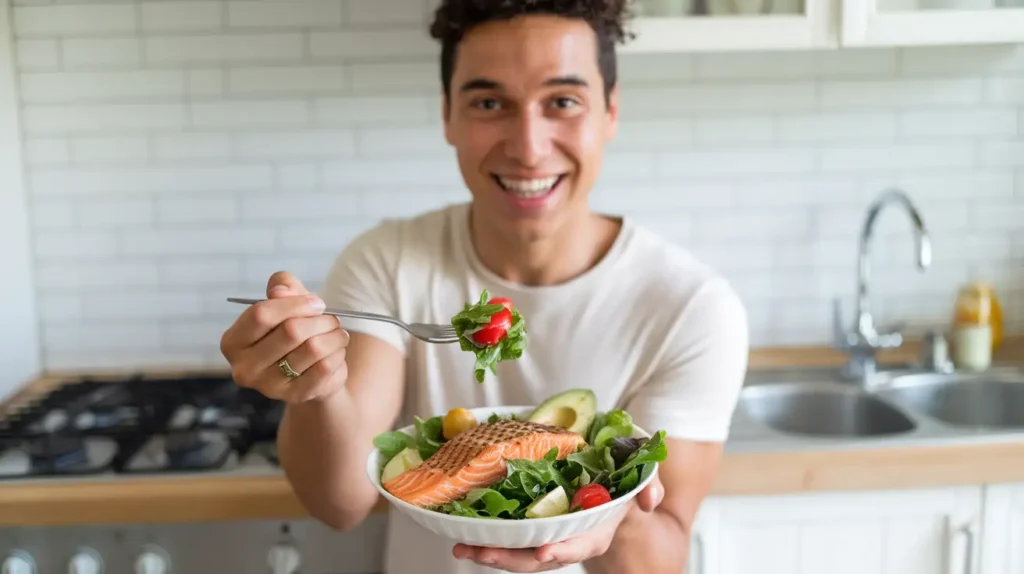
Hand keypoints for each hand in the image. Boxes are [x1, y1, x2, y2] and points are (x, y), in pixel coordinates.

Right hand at [220, 271, 349, 403]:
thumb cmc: (292, 330)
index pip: (261, 315)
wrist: (309, 371)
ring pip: (313, 348)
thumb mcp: (286, 300)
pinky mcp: (295, 397)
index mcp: (233, 342)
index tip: (316, 302)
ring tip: (337, 333)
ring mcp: (268, 387)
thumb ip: (282, 286)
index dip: (294, 304)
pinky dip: (337, 354)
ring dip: (333, 336)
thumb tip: (280, 290)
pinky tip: (336, 351)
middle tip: (332, 319)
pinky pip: (325, 368)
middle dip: (320, 320)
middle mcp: (245, 368)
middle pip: (291, 331)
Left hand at [453, 476, 665, 571]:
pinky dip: (487, 538)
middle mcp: (567, 540)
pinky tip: (463, 534)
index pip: (579, 545)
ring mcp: (546, 536)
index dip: (562, 550)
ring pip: (517, 553)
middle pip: (537, 557)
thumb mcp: (640, 480)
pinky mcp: (529, 529)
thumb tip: (651, 499)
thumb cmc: (619, 483)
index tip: (545, 553)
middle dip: (509, 558)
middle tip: (482, 552)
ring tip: (463, 548)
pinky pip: (507, 538)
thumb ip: (649, 487)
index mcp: (594, 531)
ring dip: (490, 552)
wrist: (604, 485)